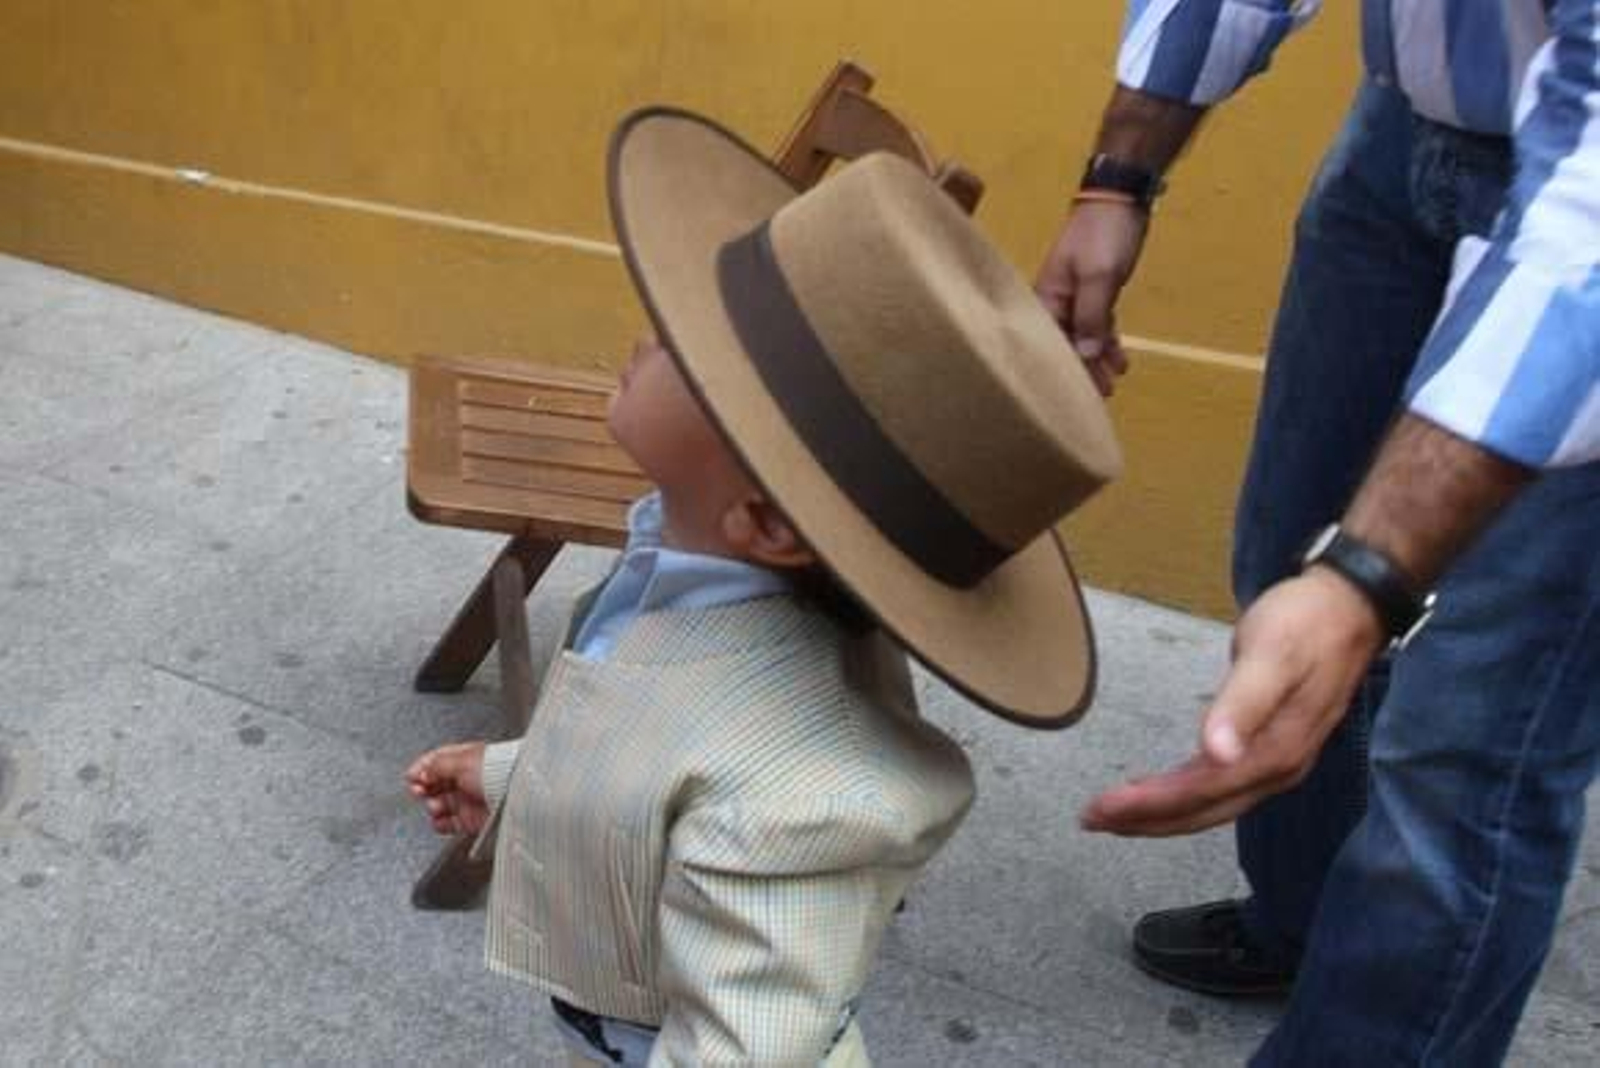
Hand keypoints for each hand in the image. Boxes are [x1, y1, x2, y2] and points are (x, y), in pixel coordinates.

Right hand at [405, 741, 488, 835]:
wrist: (516, 794)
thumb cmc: (496, 771)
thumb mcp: (461, 761)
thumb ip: (436, 766)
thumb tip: (421, 772)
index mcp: (466, 759)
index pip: (438, 761)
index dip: (422, 768)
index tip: (411, 775)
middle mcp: (466, 779)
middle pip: (435, 784)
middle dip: (423, 787)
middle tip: (419, 790)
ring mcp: (468, 800)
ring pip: (439, 804)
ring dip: (432, 806)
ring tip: (435, 805)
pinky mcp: (470, 820)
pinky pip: (448, 824)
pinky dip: (440, 824)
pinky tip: (438, 820)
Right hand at [1034, 200, 1147, 396]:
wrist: (1120, 197)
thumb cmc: (1103, 235)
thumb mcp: (1099, 276)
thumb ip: (1092, 316)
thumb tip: (1086, 354)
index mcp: (1046, 297)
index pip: (1050, 343)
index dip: (1065, 370)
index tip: (1079, 395)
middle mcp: (1055, 302)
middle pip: (1065, 345)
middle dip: (1082, 370)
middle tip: (1102, 395)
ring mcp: (1074, 297)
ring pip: (1083, 337)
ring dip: (1098, 359)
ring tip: (1114, 381)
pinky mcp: (1093, 293)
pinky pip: (1096, 325)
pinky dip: (1106, 342)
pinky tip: (1120, 359)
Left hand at [1082, 568, 1385, 835]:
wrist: (1351, 606)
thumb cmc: (1306, 623)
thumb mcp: (1272, 656)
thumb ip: (1243, 705)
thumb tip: (1217, 754)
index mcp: (1275, 752)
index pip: (1201, 792)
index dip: (1151, 806)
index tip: (1101, 809)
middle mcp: (1278, 769)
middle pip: (1204, 810)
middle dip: (1147, 821)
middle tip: (1091, 820)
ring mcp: (1278, 762)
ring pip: (1211, 804)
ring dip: (1162, 813)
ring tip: (1114, 815)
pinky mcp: (1272, 748)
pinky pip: (1221, 786)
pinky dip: (1185, 793)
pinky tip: (1160, 790)